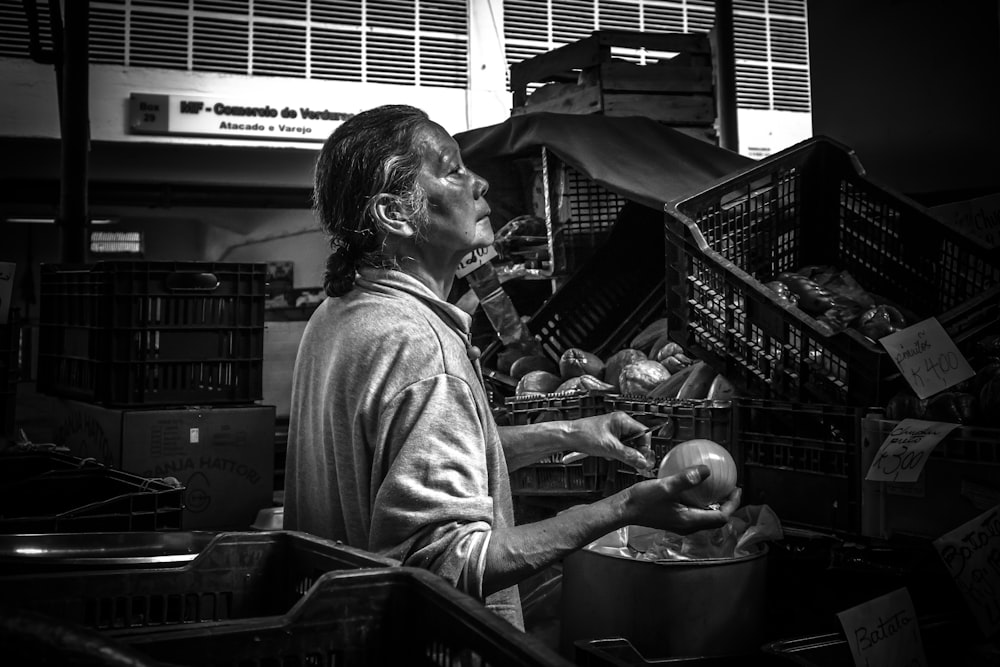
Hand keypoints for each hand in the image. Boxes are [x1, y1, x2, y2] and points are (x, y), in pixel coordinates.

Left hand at [567, 411, 652, 469]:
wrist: (567, 436)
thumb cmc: (584, 435)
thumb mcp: (610, 448)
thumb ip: (629, 456)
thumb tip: (643, 462)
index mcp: (622, 420)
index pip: (644, 433)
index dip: (645, 447)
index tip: (643, 459)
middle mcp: (619, 423)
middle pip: (636, 440)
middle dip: (633, 452)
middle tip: (633, 462)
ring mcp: (613, 430)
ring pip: (627, 445)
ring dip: (622, 454)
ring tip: (611, 455)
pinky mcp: (607, 437)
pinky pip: (617, 447)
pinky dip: (614, 453)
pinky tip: (605, 455)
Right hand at [624, 464, 741, 534]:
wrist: (623, 510)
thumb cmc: (642, 501)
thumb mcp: (665, 487)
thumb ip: (687, 479)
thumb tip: (707, 470)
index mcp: (689, 521)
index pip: (721, 517)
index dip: (733, 504)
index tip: (736, 489)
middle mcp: (687, 525)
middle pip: (716, 518)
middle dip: (726, 504)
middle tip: (730, 488)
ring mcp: (680, 523)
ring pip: (705, 515)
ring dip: (714, 502)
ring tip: (717, 486)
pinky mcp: (673, 518)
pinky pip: (693, 510)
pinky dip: (700, 500)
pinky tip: (693, 485)